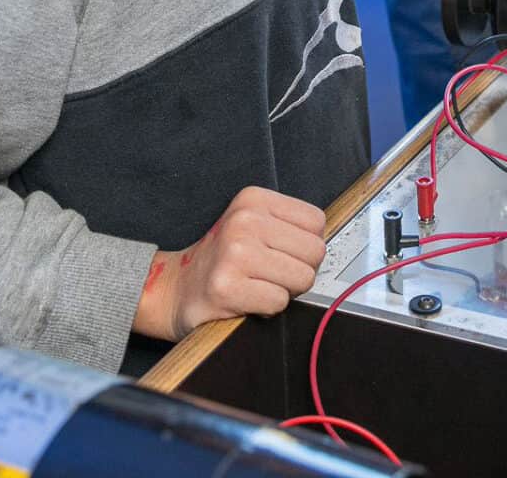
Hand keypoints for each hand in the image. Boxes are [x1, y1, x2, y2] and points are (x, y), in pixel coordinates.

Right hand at [134, 187, 326, 340]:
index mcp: (253, 199)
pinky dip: (268, 308)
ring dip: (284, 290)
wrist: (176, 289)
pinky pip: (279, 302)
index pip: (316, 222)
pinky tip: (247, 299)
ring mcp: (235, 253)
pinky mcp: (227, 286)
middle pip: (315, 252)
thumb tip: (329, 242)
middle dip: (299, 270)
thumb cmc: (223, 259)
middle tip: (270, 273)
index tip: (281, 252)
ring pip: (302, 279)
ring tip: (258, 284)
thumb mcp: (252, 224)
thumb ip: (289, 226)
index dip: (306, 245)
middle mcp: (244, 220)